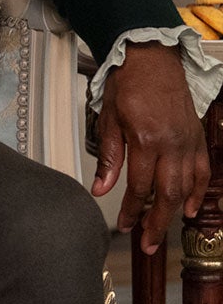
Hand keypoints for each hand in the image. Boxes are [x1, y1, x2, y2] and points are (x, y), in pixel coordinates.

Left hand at [91, 42, 208, 253]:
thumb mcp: (108, 119)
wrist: (152, 59)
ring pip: (187, 187)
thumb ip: (108, 157)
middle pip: (167, 194)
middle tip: (149, 245)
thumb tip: (101, 188)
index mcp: (146, 140)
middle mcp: (172, 145)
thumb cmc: (128, 84)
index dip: (131, 210)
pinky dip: (198, 191)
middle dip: (156, 223)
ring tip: (164, 231)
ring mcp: (188, 142)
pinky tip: (190, 207)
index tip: (124, 225)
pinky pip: (203, 171)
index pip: (139, 187)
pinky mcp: (198, 138)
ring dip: (175, 212)